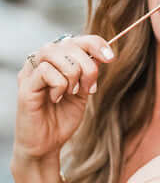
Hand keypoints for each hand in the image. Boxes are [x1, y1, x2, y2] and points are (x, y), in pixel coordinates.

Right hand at [14, 35, 114, 165]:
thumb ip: (90, 71)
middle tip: (88, 88)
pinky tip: (56, 99)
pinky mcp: (25, 85)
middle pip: (69, 44)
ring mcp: (31, 71)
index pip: (78, 40)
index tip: (111, 58)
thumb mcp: (84, 90)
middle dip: (87, 66)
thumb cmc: (63, 116)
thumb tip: (104, 53)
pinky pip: (46, 71)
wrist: (48, 143)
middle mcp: (42, 61)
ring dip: (73, 74)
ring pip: (56, 53)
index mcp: (57, 59)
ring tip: (71, 92)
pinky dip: (59, 86)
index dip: (96, 44)